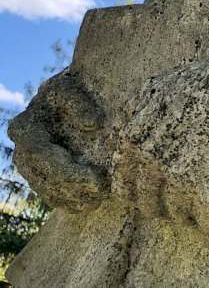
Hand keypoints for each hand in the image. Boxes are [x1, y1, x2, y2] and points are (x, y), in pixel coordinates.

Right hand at [8, 70, 109, 209]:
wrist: (63, 100)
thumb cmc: (67, 90)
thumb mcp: (69, 89)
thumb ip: (79, 103)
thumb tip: (93, 124)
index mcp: (25, 126)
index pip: (42, 154)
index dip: (67, 169)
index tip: (96, 176)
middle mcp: (22, 149)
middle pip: (44, 176)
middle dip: (72, 187)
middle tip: (101, 192)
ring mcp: (29, 165)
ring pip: (45, 189)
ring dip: (70, 198)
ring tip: (97, 201)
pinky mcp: (38, 174)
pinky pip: (48, 193)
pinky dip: (66, 201)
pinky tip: (86, 205)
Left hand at [112, 47, 208, 230]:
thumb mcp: (161, 87)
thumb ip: (136, 114)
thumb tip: (116, 135)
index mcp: (135, 140)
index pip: (123, 188)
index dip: (141, 190)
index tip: (159, 189)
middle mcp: (152, 163)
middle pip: (150, 207)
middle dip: (167, 201)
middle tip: (191, 187)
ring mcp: (181, 181)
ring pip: (178, 216)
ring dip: (194, 205)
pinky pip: (206, 224)